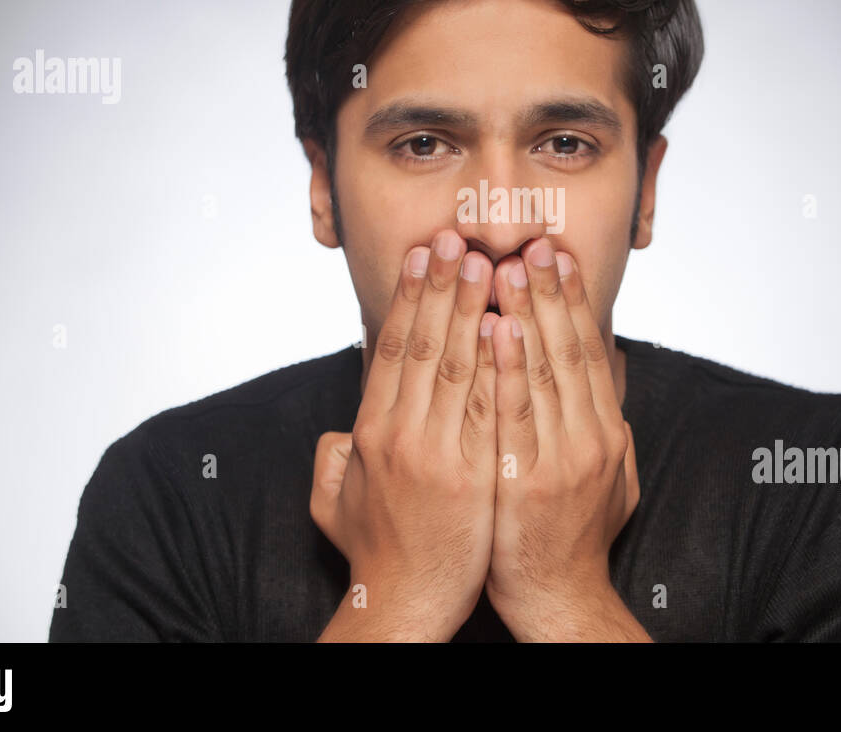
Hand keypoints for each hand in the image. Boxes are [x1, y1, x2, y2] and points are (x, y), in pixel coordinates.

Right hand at [310, 229, 498, 640]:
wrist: (404, 603)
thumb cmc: (376, 552)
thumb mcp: (333, 502)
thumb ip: (334, 460)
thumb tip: (341, 433)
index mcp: (370, 432)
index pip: (391, 350)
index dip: (409, 299)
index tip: (423, 257)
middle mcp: (400, 435)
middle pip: (423, 344)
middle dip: (442, 286)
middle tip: (458, 237)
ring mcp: (437, 454)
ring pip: (455, 365)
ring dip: (471, 309)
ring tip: (486, 263)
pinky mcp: (472, 474)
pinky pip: (488, 406)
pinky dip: (497, 363)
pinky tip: (507, 325)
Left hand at [485, 235, 642, 640]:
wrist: (558, 598)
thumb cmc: (573, 537)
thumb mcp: (609, 478)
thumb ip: (608, 425)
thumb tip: (609, 377)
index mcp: (605, 432)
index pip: (589, 351)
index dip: (574, 301)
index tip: (559, 257)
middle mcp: (590, 438)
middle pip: (568, 350)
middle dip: (550, 291)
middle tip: (533, 242)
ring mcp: (560, 459)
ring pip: (543, 372)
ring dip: (526, 313)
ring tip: (508, 265)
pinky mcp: (526, 481)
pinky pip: (513, 413)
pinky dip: (505, 367)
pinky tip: (494, 329)